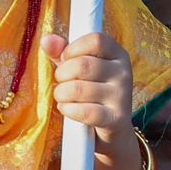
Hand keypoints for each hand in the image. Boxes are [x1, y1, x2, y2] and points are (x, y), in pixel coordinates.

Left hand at [42, 32, 136, 159]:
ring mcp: (122, 96)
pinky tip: (66, 108)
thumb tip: (47, 40)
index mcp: (118, 54)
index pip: (96, 40)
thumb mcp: (79, 68)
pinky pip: (84, 111)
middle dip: (62, 74)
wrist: (112, 129)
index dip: (73, 48)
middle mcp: (124, 73)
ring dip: (61, 94)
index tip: (65, 58)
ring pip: (79, 89)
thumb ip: (63, 52)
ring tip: (62, 96)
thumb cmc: (92, 90)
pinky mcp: (116, 119)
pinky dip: (68, 109)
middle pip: (83, 65)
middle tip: (61, 81)